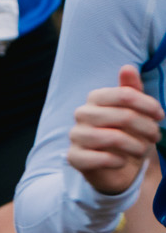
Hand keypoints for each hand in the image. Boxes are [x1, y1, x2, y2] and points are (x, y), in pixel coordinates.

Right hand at [67, 65, 162, 195]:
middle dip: (147, 127)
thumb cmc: (125, 132)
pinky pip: (99, 158)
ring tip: (143, 150)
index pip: (125, 95)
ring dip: (136, 146)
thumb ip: (131, 90)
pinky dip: (117, 161)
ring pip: (112, 137)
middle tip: (156, 136)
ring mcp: (76, 135)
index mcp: (95, 98)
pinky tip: (123, 161)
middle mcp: (82, 113)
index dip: (148, 105)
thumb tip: (128, 68)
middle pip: (124, 116)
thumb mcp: (132, 110)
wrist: (112, 164)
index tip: (160, 116)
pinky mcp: (74, 157)